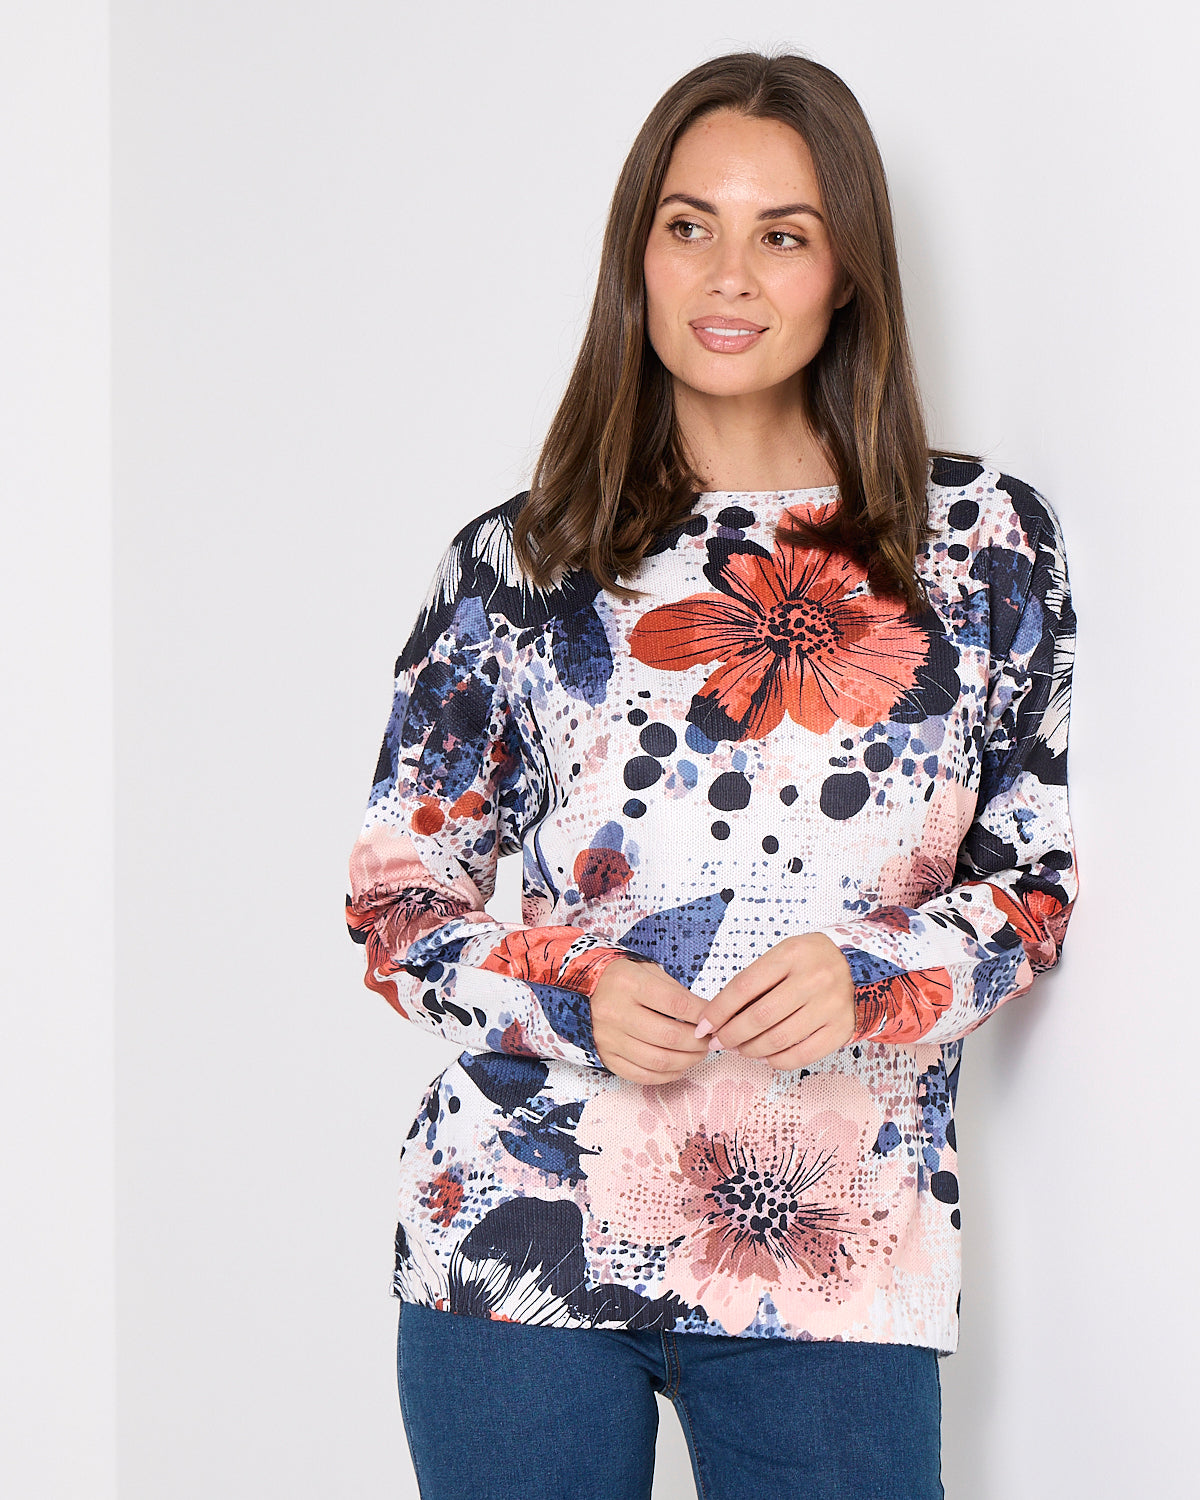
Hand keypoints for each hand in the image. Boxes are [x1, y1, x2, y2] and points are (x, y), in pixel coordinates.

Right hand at [590, 956, 712, 1083]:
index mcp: (628, 984)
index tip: (713, 1020)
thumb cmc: (620, 977)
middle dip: (697, 1042)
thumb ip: (675, 992)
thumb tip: (705, 1017)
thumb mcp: (646, 971)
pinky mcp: (605, 1056)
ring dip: (685, 1061)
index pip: (676, 1004)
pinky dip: (665, 1076)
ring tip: (698, 1055)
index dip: (701, 1015)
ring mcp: (608, 1038)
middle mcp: (615, 1012)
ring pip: (656, 1060)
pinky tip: (678, 1067)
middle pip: (668, 1036)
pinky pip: (640, 1075)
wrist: (579, 987)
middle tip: (709, 1041)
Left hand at [695, 933, 856, 1069]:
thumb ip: (754, 981)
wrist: (861, 965)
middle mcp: (813, 978)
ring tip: (739, 1049)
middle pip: (759, 1016)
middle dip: (731, 1034)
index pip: (744, 986)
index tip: (704, 1025)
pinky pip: (801, 1055)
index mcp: (792, 954)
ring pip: (778, 1039)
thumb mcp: (783, 956)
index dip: (718, 1010)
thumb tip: (719, 1016)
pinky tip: (765, 1056)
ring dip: (750, 1050)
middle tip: (718, 1042)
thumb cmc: (810, 962)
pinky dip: (776, 1060)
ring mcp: (830, 1005)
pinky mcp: (841, 1029)